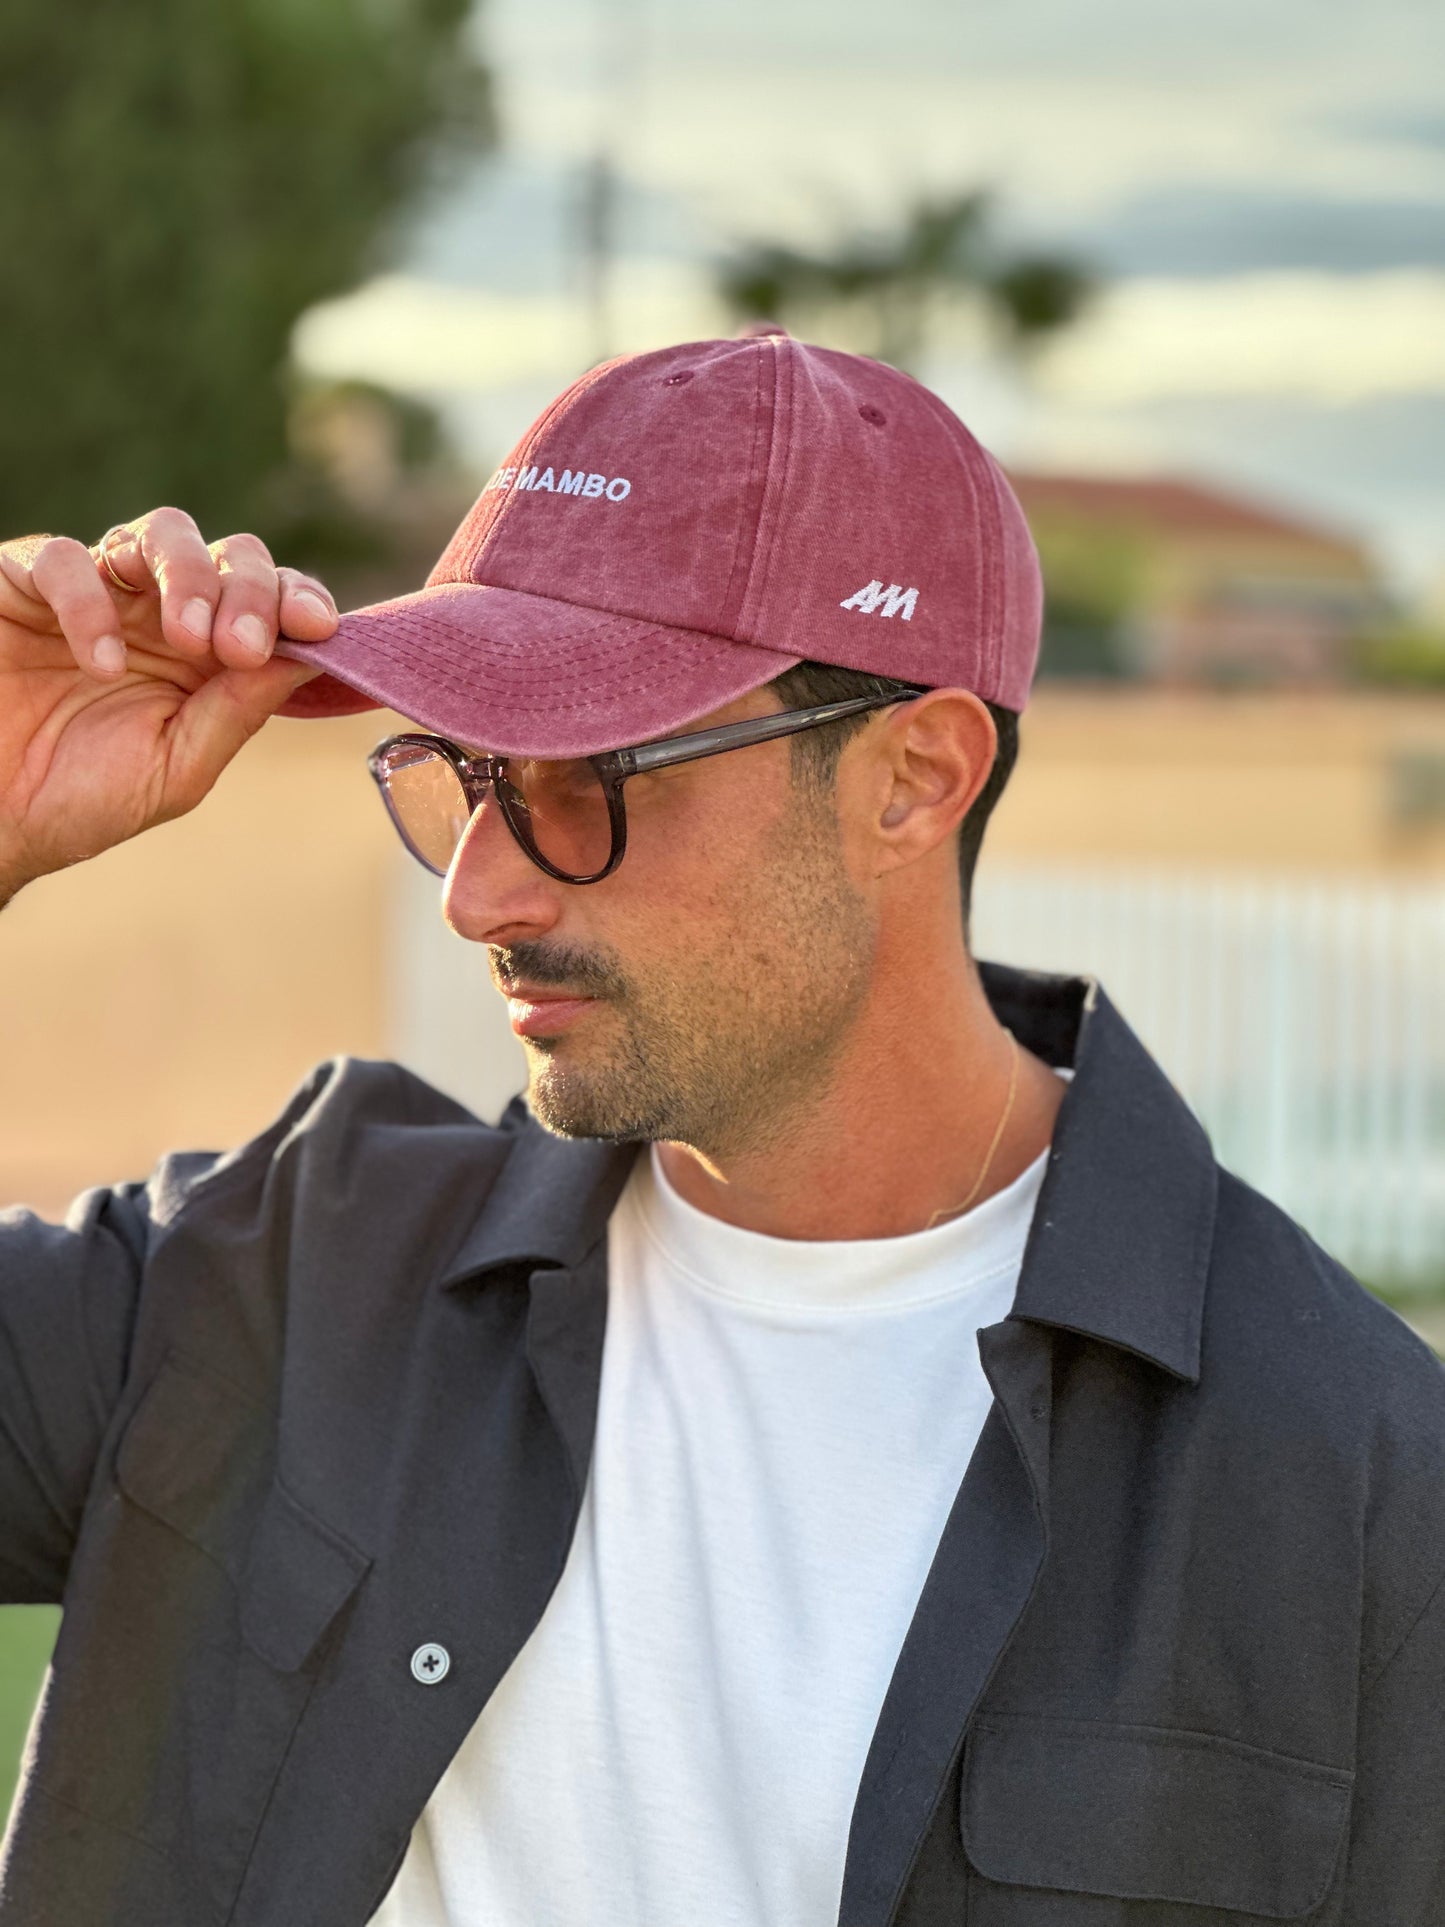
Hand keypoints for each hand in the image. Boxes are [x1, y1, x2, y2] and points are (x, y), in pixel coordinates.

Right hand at [0, 508, 338, 898]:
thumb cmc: (81, 801)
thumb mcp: (177, 766)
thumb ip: (239, 710)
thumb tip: (313, 656)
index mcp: (207, 656)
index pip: (270, 601)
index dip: (297, 601)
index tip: (317, 627)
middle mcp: (158, 612)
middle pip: (228, 554)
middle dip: (249, 590)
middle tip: (240, 646)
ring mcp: (96, 591)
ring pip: (161, 533)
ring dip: (190, 575)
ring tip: (189, 638)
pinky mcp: (23, 585)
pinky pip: (65, 559)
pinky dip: (90, 603)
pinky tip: (102, 664)